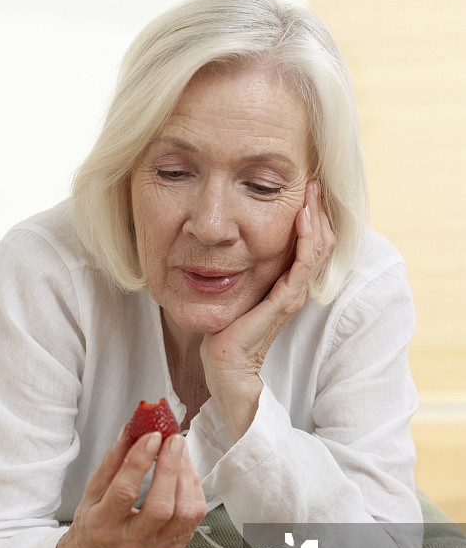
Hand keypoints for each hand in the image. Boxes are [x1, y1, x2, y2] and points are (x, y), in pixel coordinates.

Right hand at [53, 427, 206, 547]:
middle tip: (173, 439)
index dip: (140, 461)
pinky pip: (194, 516)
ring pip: (184, 513)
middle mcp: (131, 540)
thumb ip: (113, 460)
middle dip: (170, 468)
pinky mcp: (173, 546)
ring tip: (179, 453)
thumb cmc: (96, 518)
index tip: (151, 436)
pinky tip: (185, 471)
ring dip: (186, 476)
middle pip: (161, 507)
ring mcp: (155, 546)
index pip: (124, 492)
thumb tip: (131, 430)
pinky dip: (194, 488)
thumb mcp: (93, 489)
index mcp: (104, 524)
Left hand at [201, 179, 334, 439]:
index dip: (311, 216)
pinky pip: (304, 263)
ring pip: (318, 248)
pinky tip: (303, 217)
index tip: (304, 189)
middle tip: (313, 181)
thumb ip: (240, 272)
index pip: (311, 244)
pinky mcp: (285, 300)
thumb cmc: (226, 333)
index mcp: (286, 285)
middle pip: (321, 241)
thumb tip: (227, 246)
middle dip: (318, 210)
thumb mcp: (235, 292)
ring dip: (317, 217)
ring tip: (312, 191)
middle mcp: (295, 288)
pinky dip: (307, 237)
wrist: (225, 366)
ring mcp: (293, 294)